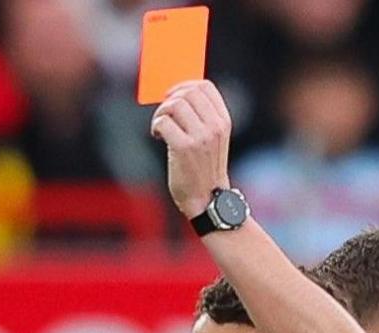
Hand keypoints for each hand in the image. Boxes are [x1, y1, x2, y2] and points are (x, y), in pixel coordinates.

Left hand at [150, 80, 233, 218]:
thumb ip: (203, 118)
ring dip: (161, 113)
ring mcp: (201, 137)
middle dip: (170, 99)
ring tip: (160, 127)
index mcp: (223, 121)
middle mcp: (215, 127)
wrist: (208, 200)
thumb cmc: (205, 170)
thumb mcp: (213, 140)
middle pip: (188, 92)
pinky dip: (156, 126)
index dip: (184, 85)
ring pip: (174, 105)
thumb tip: (177, 95)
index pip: (205, 87)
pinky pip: (163, 122)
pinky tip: (158, 136)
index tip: (172, 95)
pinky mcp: (184, 148)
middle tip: (164, 113)